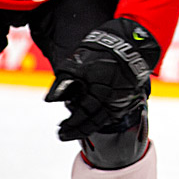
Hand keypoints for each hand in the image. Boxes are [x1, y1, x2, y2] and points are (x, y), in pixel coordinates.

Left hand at [44, 18, 161, 140]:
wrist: (127, 43)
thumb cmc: (100, 51)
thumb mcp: (78, 63)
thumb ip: (64, 82)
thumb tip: (50, 99)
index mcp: (99, 90)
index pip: (83, 114)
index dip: (71, 124)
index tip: (60, 130)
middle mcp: (112, 99)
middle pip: (94, 122)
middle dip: (78, 130)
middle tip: (63, 135)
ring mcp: (122, 99)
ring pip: (103, 120)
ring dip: (88, 127)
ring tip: (75, 130)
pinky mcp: (128, 98)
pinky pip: (112, 114)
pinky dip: (100, 120)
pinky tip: (91, 120)